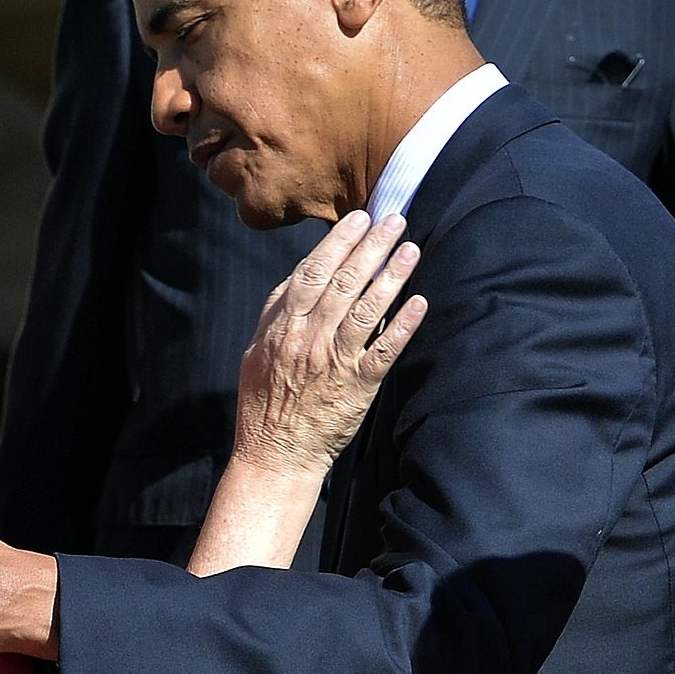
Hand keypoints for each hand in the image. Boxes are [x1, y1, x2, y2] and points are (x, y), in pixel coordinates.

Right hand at [231, 210, 426, 478]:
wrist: (274, 454)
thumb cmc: (263, 402)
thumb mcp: (255, 350)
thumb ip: (276, 313)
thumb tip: (297, 277)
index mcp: (283, 327)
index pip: (312, 272)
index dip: (338, 242)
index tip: (358, 218)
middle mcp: (309, 339)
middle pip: (344, 283)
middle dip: (371, 247)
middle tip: (394, 220)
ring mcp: (334, 362)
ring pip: (366, 310)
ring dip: (392, 277)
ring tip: (411, 249)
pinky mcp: (357, 387)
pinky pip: (384, 351)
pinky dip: (402, 325)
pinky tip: (419, 302)